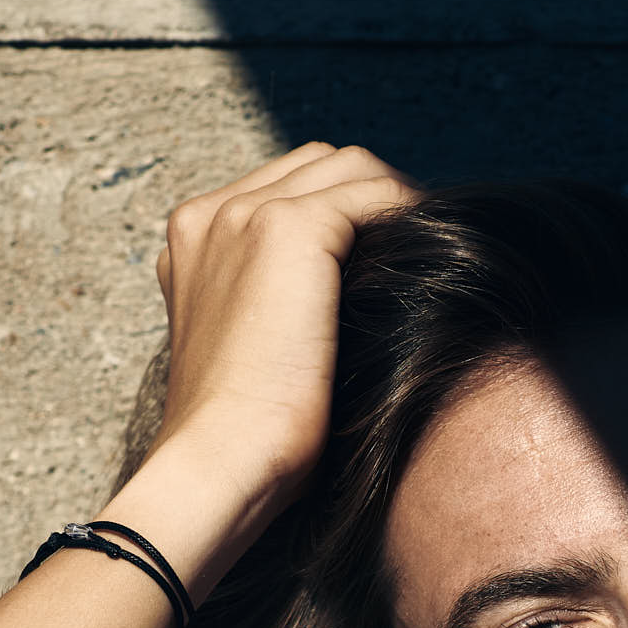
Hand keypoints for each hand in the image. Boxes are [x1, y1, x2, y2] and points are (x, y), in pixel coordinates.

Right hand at [140, 142, 419, 537]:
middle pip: (316, 165)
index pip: (285, 187)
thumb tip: (352, 307)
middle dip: (372, 198)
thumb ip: (280, 313)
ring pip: (346, 167)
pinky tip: (433, 256)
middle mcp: (210, 215)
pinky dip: (407, 215)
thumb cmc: (245, 441)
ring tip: (432, 253)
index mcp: (194, 243)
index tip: (388, 260)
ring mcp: (244, 215)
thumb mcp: (255, 358)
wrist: (221, 462)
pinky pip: (370, 192)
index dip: (343, 215)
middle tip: (421, 252)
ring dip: (395, 201)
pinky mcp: (287, 229)